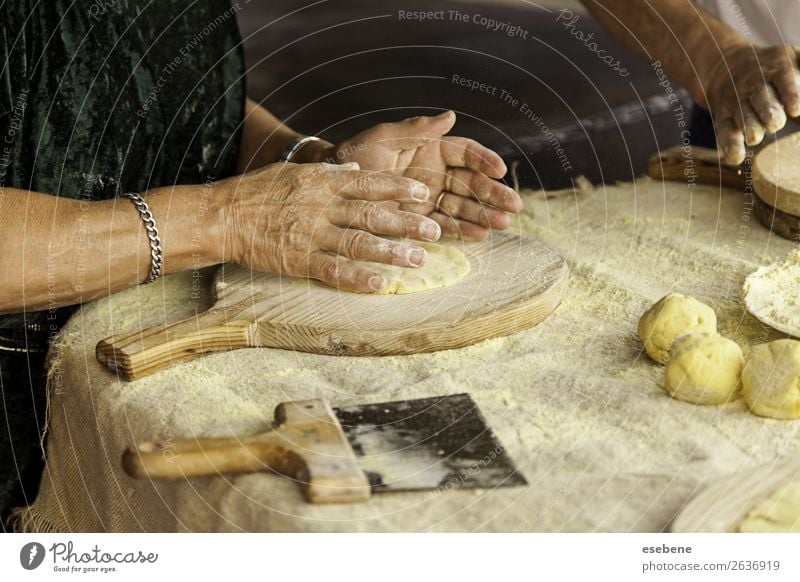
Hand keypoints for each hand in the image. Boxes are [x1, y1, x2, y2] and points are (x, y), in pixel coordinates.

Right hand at [214, 162, 440, 291]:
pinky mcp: (299, 260)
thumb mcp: (294, 173)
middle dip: (405, 222)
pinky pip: (333, 270)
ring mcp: (311, 234)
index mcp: (321, 182)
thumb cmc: (257, 192)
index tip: (422, 192)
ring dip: (391, 252)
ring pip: (358, 243)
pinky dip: (357, 278)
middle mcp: (321, 206)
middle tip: (434, 230)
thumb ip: (328, 172)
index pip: (367, 182)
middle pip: (371, 214)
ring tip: (419, 259)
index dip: (397, 187)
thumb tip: (356, 168)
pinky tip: (380, 284)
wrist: (222, 216)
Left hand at [324, 111, 522, 240]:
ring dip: (484, 214)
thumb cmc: (355, 157)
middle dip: (493, 193)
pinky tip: (481, 235)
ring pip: (463, 206)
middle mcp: (434, 173)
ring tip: (502, 224)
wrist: (333, 189)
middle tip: (514, 205)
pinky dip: (463, 230)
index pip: (464, 153)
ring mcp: (429, 199)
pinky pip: (446, 225)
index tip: (499, 170)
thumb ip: (415, 129)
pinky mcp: (421, 221)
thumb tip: (450, 116)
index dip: (483, 161)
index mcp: (429, 149)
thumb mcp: (382, 139)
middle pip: (471, 182)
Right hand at [700, 43, 799, 163]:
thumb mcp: (794, 59)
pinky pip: (724, 132)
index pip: (784, 80)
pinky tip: (736, 158)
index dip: (789, 94)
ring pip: (742, 115)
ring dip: (749, 127)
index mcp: (778, 69)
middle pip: (760, 98)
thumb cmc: (774, 68)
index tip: (794, 110)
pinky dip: (729, 145)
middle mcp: (754, 85)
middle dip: (768, 112)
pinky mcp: (724, 118)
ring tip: (754, 139)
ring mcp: (736, 102)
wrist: (727, 64)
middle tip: (775, 124)